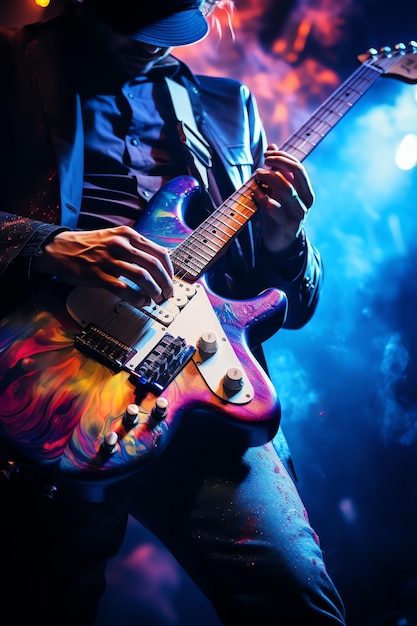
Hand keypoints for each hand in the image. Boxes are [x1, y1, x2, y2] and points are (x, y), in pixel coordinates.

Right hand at [33, 226, 173, 306]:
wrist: (59, 248)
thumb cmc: (89, 246)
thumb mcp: (116, 238)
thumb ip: (136, 248)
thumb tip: (158, 265)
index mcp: (128, 235)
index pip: (160, 253)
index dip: (170, 271)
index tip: (171, 281)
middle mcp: (120, 245)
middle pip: (154, 266)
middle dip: (165, 284)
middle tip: (167, 295)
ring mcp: (108, 259)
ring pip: (141, 277)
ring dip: (154, 292)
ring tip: (156, 300)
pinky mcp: (97, 274)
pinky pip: (123, 289)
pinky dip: (136, 298)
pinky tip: (141, 302)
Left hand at [253, 144, 314, 252]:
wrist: (279, 242)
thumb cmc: (278, 213)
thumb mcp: (277, 191)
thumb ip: (276, 171)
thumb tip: (272, 145)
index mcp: (306, 191)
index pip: (298, 167)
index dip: (283, 157)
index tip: (268, 154)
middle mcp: (306, 201)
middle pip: (297, 174)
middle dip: (279, 162)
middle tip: (264, 160)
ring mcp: (299, 213)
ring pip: (287, 189)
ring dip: (270, 178)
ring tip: (257, 173)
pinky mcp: (287, 225)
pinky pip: (274, 208)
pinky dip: (263, 197)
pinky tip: (254, 193)